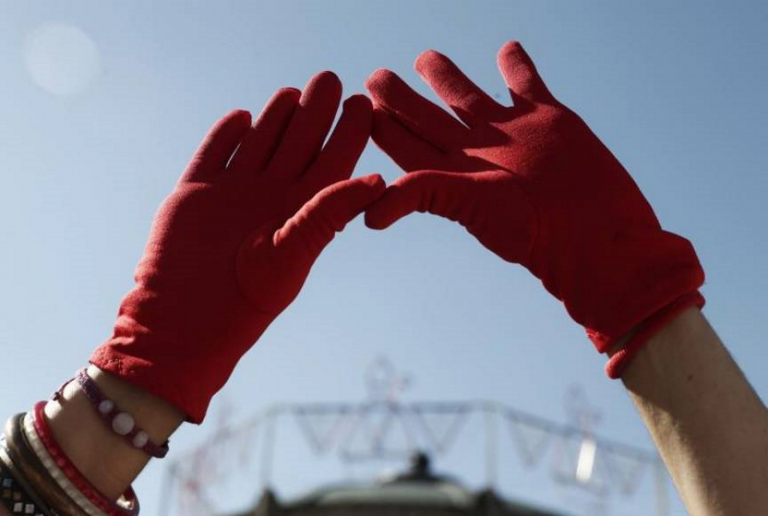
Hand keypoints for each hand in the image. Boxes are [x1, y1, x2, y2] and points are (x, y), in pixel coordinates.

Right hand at [91, 72, 383, 421]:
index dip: (348, 134)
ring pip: (260, 144)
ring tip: (292, 92)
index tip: (365, 103)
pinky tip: (243, 117)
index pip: (332, 163)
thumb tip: (377, 178)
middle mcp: (272, 198)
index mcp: (302, 212)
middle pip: (298, 145)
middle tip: (331, 79)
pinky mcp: (197, 191)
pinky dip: (226, 135)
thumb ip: (329, 211)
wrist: (186, 317)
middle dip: (316, 112)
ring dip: (276, 118)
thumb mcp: (295, 251)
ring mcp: (235, 192)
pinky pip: (215, 154)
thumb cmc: (247, 296)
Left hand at [364, 42, 703, 374]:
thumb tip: (367, 218)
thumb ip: (421, 194)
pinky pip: (527, 84)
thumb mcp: (469, 207)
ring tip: (425, 57)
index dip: (380, 126)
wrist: (595, 232)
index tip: (355, 105)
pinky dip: (516, 66)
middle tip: (376, 77)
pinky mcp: (549, 119)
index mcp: (451, 173)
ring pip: (469, 97)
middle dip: (400, 97)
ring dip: (446, 76)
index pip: (404, 145)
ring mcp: (511, 134)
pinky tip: (507, 49)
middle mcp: (476, 152)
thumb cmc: (534, 231)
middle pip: (427, 118)